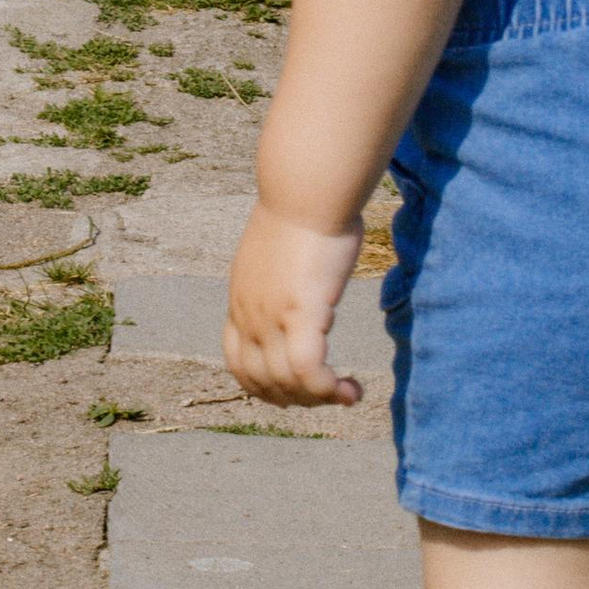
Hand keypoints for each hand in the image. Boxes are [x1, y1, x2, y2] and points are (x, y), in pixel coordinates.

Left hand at [224, 200, 365, 405]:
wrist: (307, 188)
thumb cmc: (304, 210)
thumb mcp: (280, 251)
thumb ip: (283, 277)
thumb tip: (304, 286)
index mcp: (241, 298)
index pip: (237, 362)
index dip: (262, 386)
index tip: (293, 391)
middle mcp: (249, 313)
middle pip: (260, 380)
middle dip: (294, 399)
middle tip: (328, 395)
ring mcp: (271, 316)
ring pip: (285, 383)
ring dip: (318, 400)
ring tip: (347, 395)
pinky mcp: (300, 312)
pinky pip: (308, 372)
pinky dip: (329, 391)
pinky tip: (351, 391)